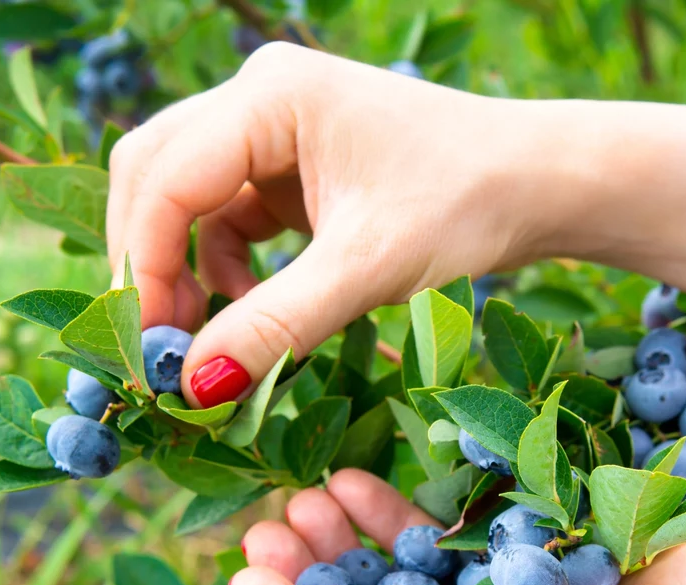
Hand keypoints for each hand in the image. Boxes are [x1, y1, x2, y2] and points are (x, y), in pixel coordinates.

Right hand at [106, 43, 566, 407]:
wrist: (540, 184)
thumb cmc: (468, 204)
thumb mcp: (368, 269)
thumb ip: (276, 326)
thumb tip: (192, 389)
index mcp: (271, 95)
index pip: (166, 178)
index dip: (145, 266)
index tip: (149, 349)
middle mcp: (261, 98)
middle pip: (157, 176)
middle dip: (153, 263)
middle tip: (159, 348)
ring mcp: (276, 129)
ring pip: (188, 200)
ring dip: (186, 270)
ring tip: (209, 345)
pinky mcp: (294, 167)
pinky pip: (231, 217)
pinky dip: (227, 268)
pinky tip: (253, 314)